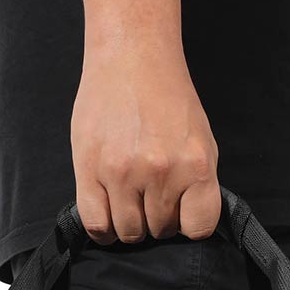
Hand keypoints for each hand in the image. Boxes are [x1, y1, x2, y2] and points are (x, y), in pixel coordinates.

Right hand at [71, 52, 219, 243]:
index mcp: (195, 165)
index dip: (188, 224)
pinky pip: (96, 224)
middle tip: (150, 194)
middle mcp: (160, 172)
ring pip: (129, 232)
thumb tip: (185, 224)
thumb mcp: (200, 141)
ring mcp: (122, 172)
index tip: (181, 213)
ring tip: (129, 198)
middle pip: (160, 230)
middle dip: (157, 219)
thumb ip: (196, 185)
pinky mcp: (89, 169)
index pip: (198, 227)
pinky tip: (108, 215)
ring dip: (130, 223)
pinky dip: (104, 229)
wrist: (131, 57)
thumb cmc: (167, 99)